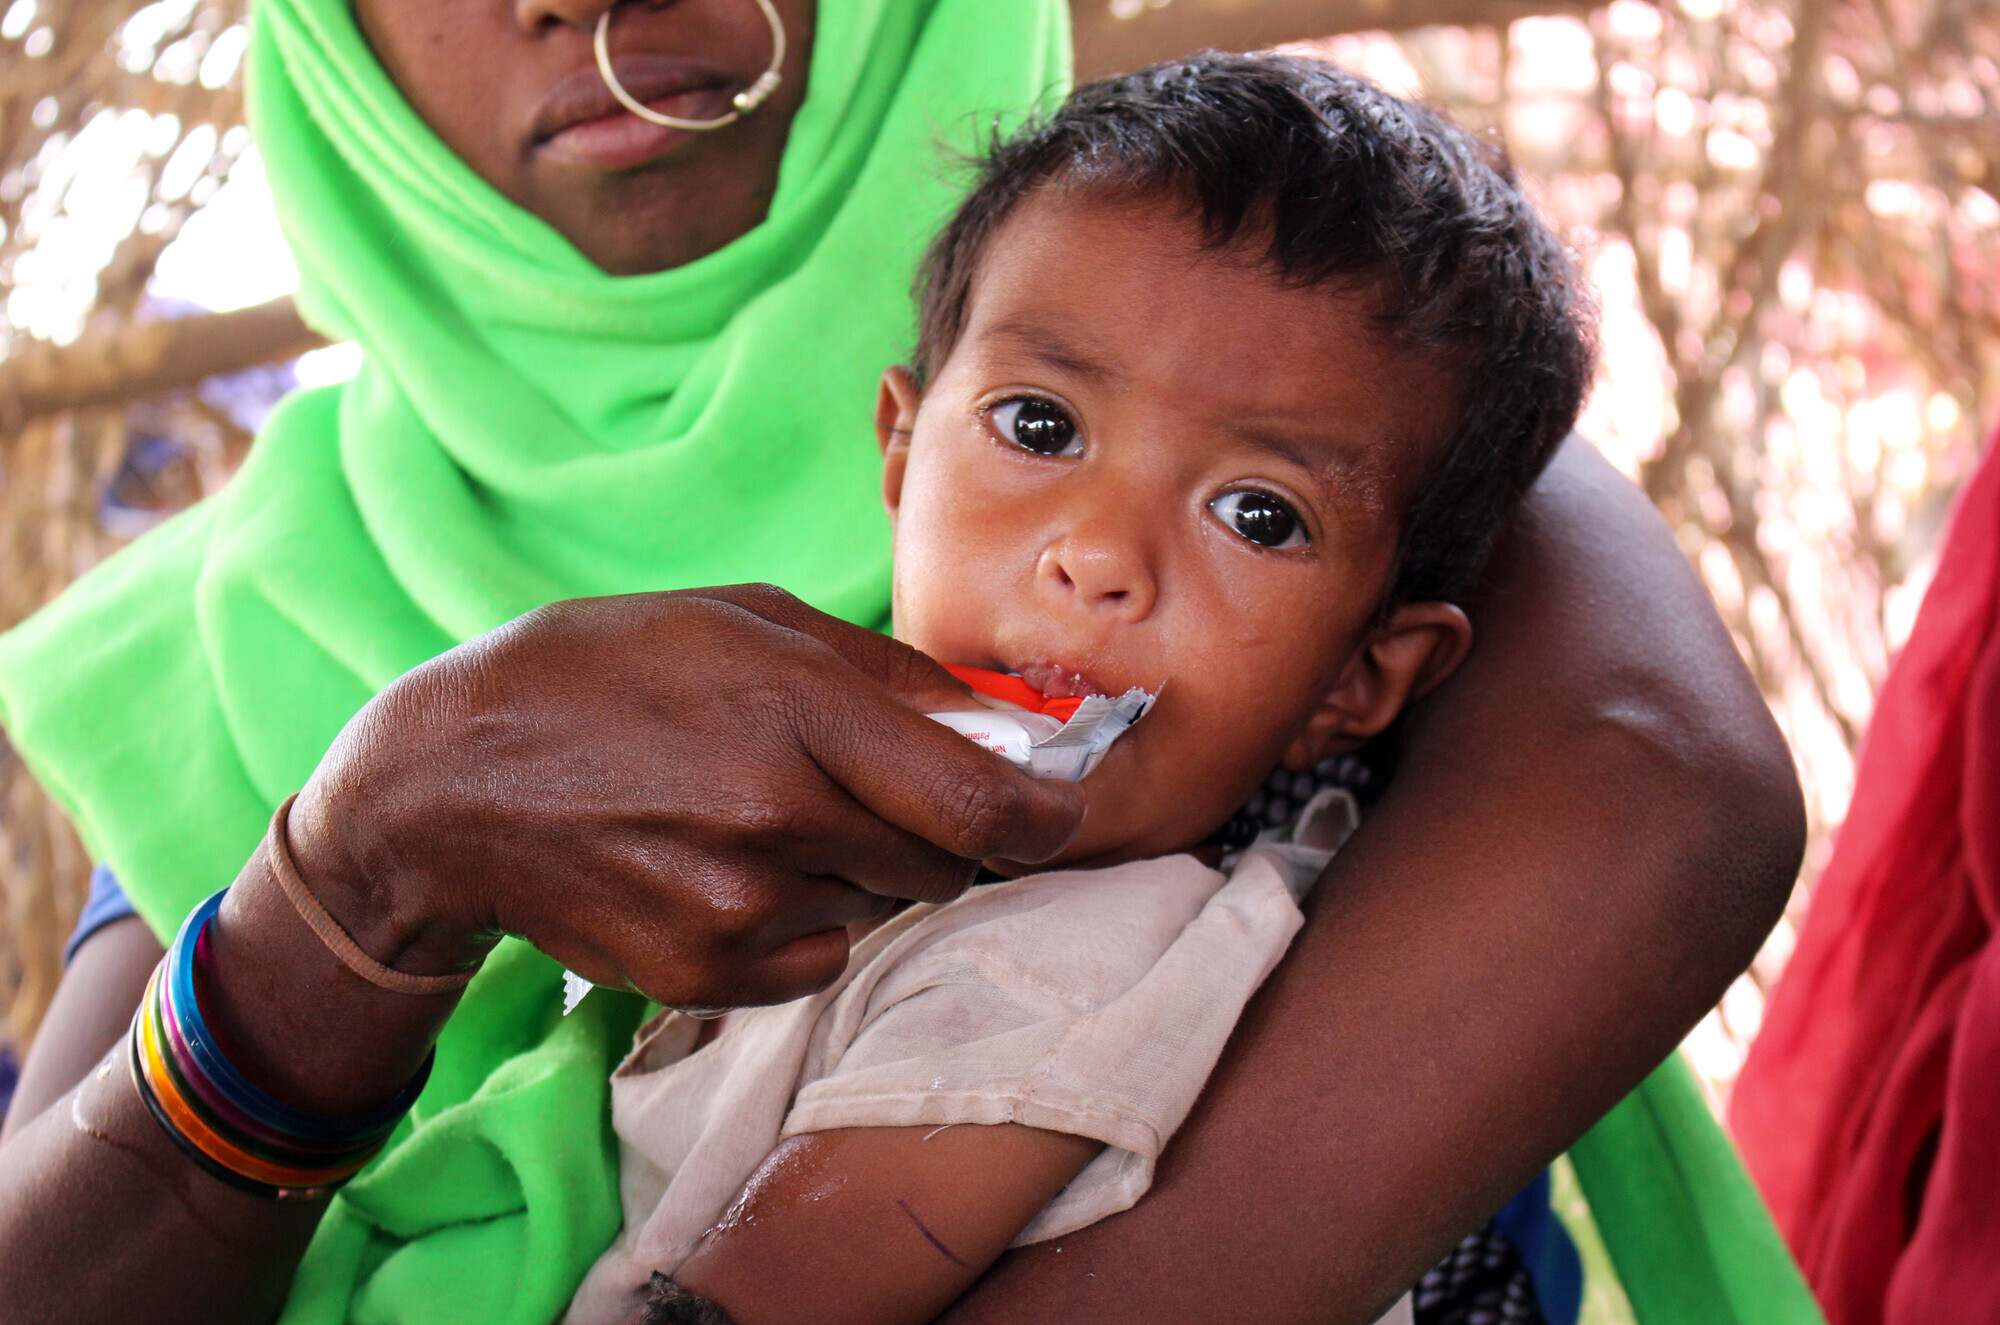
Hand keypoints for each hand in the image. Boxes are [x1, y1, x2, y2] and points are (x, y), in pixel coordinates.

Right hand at [286, 584, 1084, 1010]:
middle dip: (939, 827)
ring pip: (880, 905)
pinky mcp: (707, 976)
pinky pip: (818, 954)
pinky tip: (723, 863)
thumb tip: (1010, 722)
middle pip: (948, 862)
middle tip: (866, 784)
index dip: (1050, 813)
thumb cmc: (606, 675)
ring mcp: (741, 908)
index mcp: (799, 712)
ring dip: (857, 866)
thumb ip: (891, 675)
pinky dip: (801, 917)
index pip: (989, 802)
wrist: (448, 785)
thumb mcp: (746, 621)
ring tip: (759, 810)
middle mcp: (779, 819)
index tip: (1059, 804)